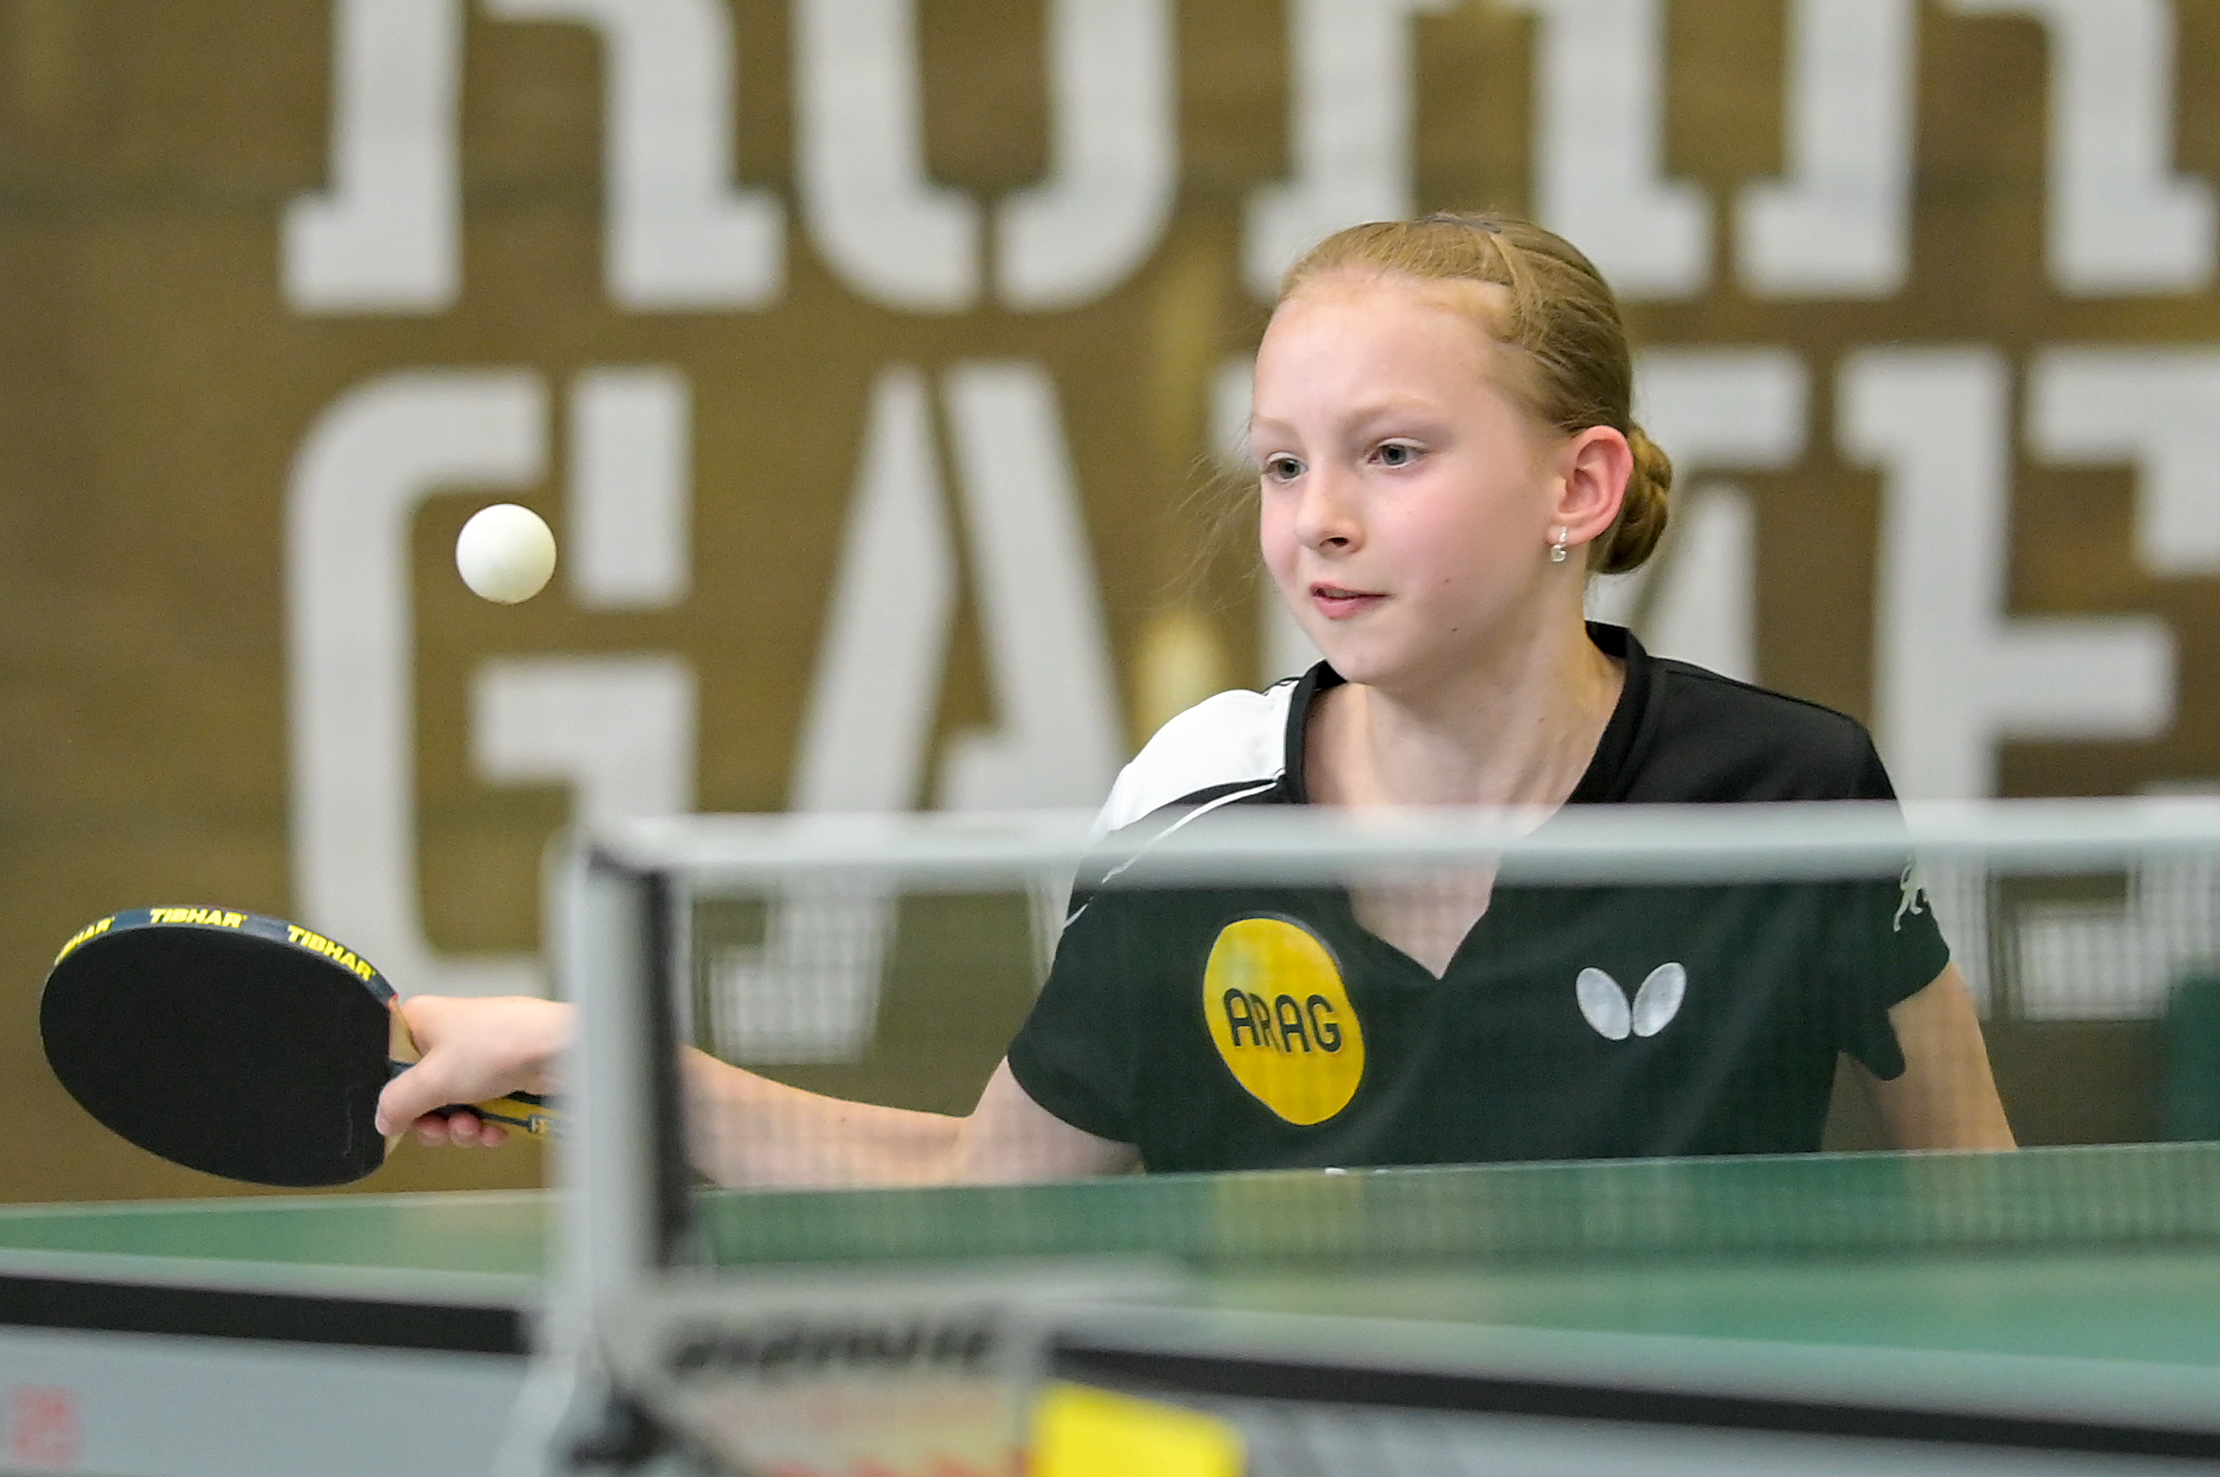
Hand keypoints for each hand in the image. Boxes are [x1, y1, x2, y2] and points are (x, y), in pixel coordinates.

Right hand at [375, 995, 571, 1145]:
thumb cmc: (502, 1043)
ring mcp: (474, 1058)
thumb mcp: (434, 1078)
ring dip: (460, 1128)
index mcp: (420, 1020)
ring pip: (449, 1109)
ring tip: (475, 1127)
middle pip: (417, 1093)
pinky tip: (494, 1130)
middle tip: (441, 1127)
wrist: (560, 1051)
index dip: (391, 1092)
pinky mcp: (500, 1078)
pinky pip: (478, 1112)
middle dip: (431, 1120)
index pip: (386, 1060)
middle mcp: (445, 1037)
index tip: (398, 1114)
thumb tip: (382, 1119)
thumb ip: (399, 1103)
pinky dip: (484, 1127)